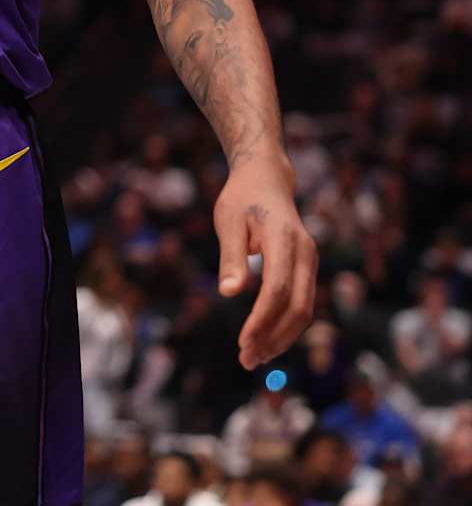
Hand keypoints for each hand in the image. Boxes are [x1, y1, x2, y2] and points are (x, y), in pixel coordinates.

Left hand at [214, 154, 316, 368]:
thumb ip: (231, 257)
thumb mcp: (228, 221)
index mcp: (284, 240)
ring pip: (305, 310)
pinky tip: (267, 339)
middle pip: (297, 307)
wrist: (266, 179)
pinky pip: (302, 303)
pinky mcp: (308, 268)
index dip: (262, 320)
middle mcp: (306, 253)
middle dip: (274, 337)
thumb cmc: (241, 199)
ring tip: (255, 356)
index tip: (243, 343)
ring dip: (282, 337)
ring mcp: (311, 261)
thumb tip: (229, 293)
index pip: (277, 290)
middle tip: (247, 359)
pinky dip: (287, 325)